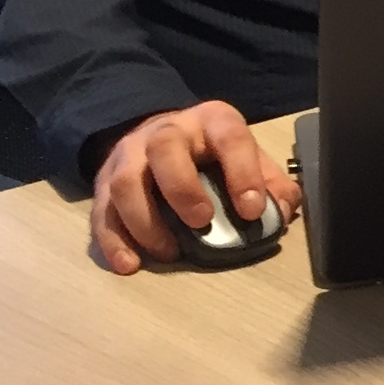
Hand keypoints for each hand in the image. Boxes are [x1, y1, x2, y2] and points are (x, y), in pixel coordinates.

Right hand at [90, 101, 299, 274]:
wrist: (160, 133)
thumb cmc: (210, 152)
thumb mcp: (245, 155)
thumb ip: (270, 181)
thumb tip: (282, 212)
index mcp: (211, 121)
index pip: (229, 137)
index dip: (242, 172)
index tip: (252, 210)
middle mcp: (166, 132)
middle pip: (164, 148)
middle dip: (182, 188)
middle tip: (201, 222)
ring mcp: (129, 156)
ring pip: (126, 182)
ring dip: (146, 222)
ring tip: (169, 252)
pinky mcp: (104, 184)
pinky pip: (101, 212)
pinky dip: (113, 242)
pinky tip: (130, 264)